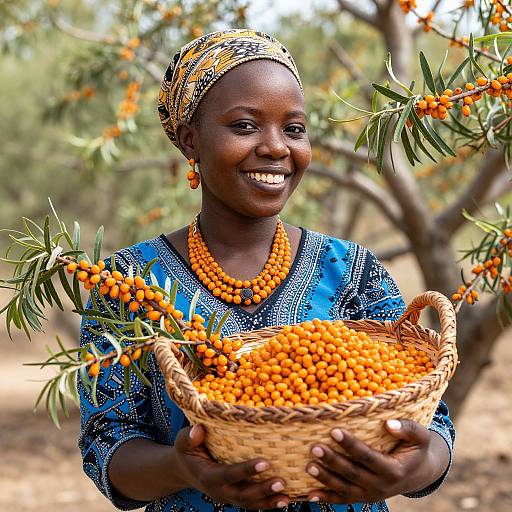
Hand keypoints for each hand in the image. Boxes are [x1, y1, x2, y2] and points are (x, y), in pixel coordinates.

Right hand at [174, 424, 289, 509]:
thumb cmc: (188, 450)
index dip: (247, 471)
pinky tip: (286, 499)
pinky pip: (254, 504)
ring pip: (250, 504)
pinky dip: (269, 503)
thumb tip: (198, 430)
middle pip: (242, 495)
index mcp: (208, 476)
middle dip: (262, 490)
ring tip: (287, 496)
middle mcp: (219, 491)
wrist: (184, 470)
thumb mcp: (183, 442)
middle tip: (282, 482)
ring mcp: (228, 497)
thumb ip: (188, 437)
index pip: (229, 475)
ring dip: (269, 501)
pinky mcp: (236, 498)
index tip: (265, 462)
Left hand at [306, 419, 448, 504]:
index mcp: (394, 470)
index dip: (351, 445)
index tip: (334, 431)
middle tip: (314, 447)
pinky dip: (326, 498)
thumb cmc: (416, 448)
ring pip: (345, 489)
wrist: (419, 473)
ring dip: (325, 479)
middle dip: (332, 461)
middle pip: (353, 473)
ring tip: (309, 466)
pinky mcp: (363, 498)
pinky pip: (343, 500)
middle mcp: (381, 486)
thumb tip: (388, 424)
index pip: (368, 457)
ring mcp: (371, 495)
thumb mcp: (420, 436)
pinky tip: (310, 495)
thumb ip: (407, 428)